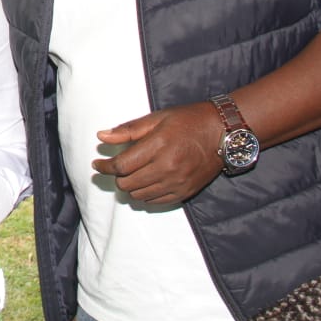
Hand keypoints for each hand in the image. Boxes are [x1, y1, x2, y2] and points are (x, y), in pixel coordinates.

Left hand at [92, 102, 224, 203]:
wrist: (223, 133)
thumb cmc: (188, 121)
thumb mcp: (157, 118)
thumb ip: (128, 130)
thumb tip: (101, 137)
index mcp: (158, 146)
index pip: (121, 165)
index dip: (104, 166)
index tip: (97, 164)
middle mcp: (167, 167)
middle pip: (127, 183)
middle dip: (115, 177)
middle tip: (113, 168)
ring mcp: (177, 182)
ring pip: (139, 195)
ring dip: (129, 187)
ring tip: (128, 175)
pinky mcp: (185, 192)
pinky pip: (156, 201)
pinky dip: (144, 195)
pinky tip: (143, 184)